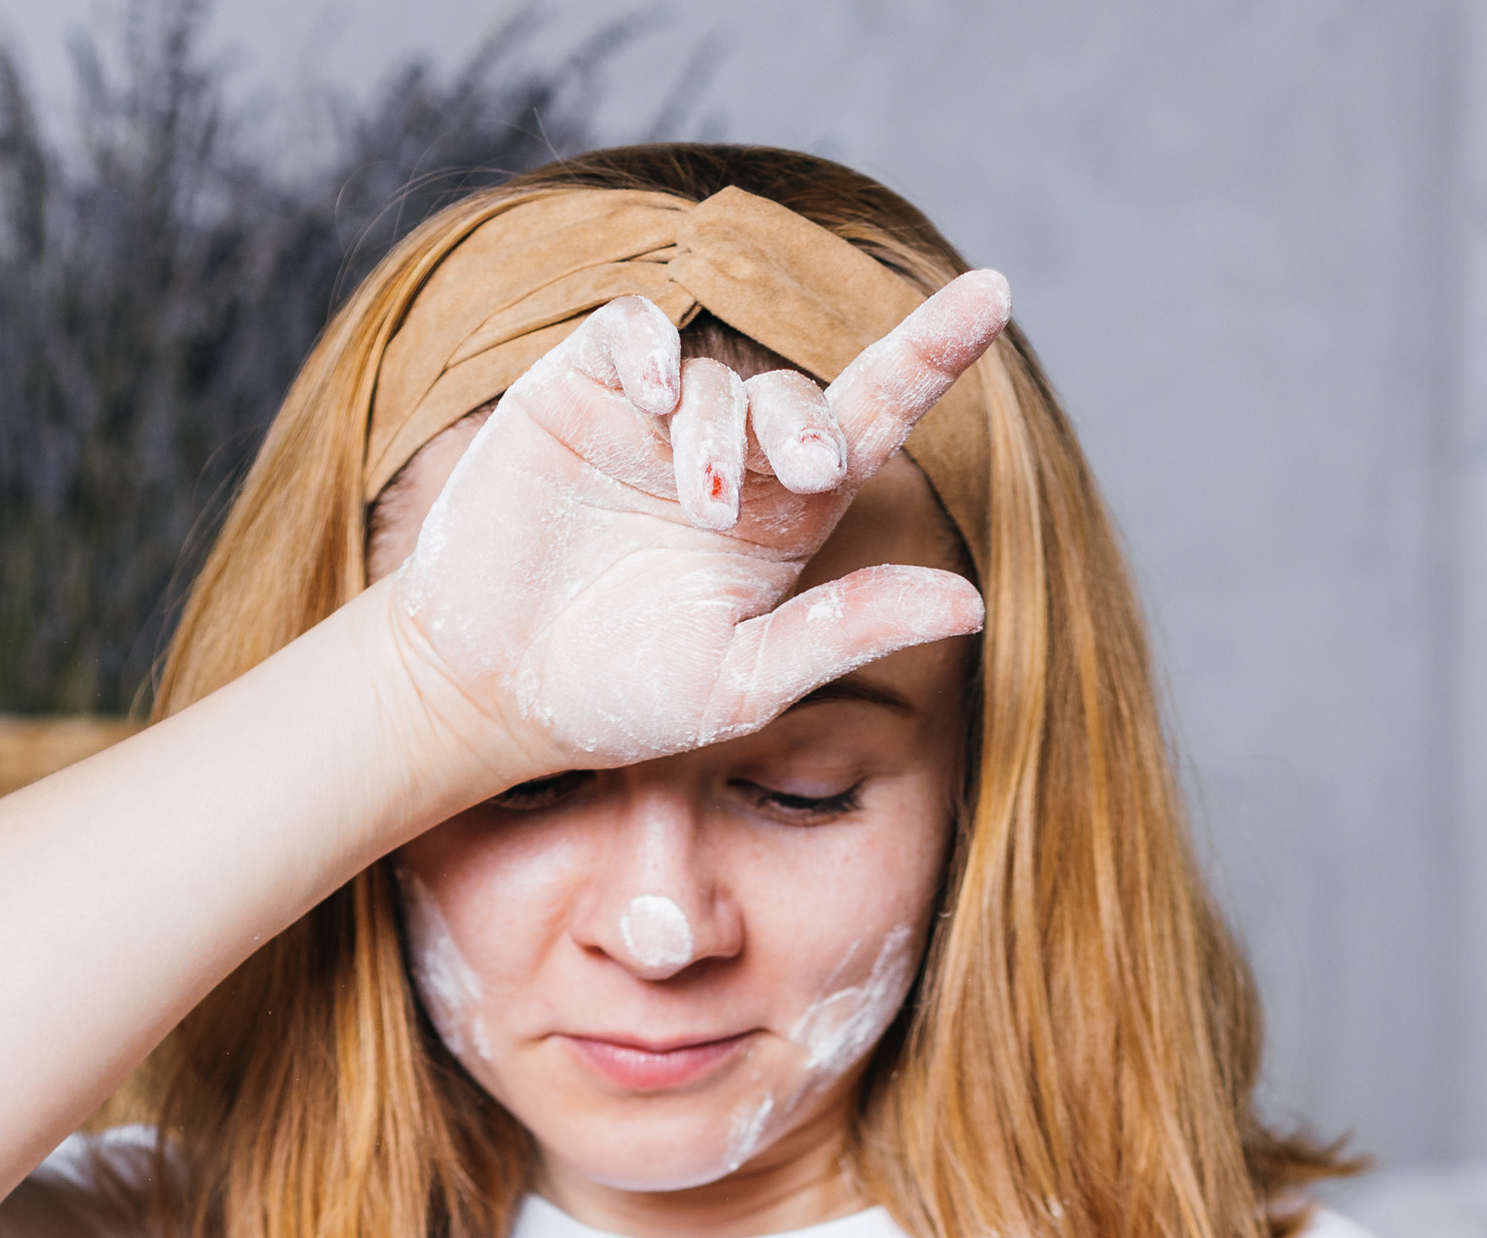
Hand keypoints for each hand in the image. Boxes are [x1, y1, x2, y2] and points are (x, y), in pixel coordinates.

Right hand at [392, 273, 1006, 774]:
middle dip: (811, 422)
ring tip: (701, 506)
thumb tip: (974, 606)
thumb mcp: (744, 682)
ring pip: (721, 376)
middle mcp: (734, 459)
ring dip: (723, 431)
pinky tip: (658, 393)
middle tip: (812, 469)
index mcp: (788, 521)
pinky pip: (632, 331)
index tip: (995, 292)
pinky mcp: (581, 389)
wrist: (491, 689)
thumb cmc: (622, 696)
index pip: (873, 422)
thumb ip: (847, 634)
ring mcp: (656, 419)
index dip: (932, 354)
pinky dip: (653, 348)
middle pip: (800, 398)